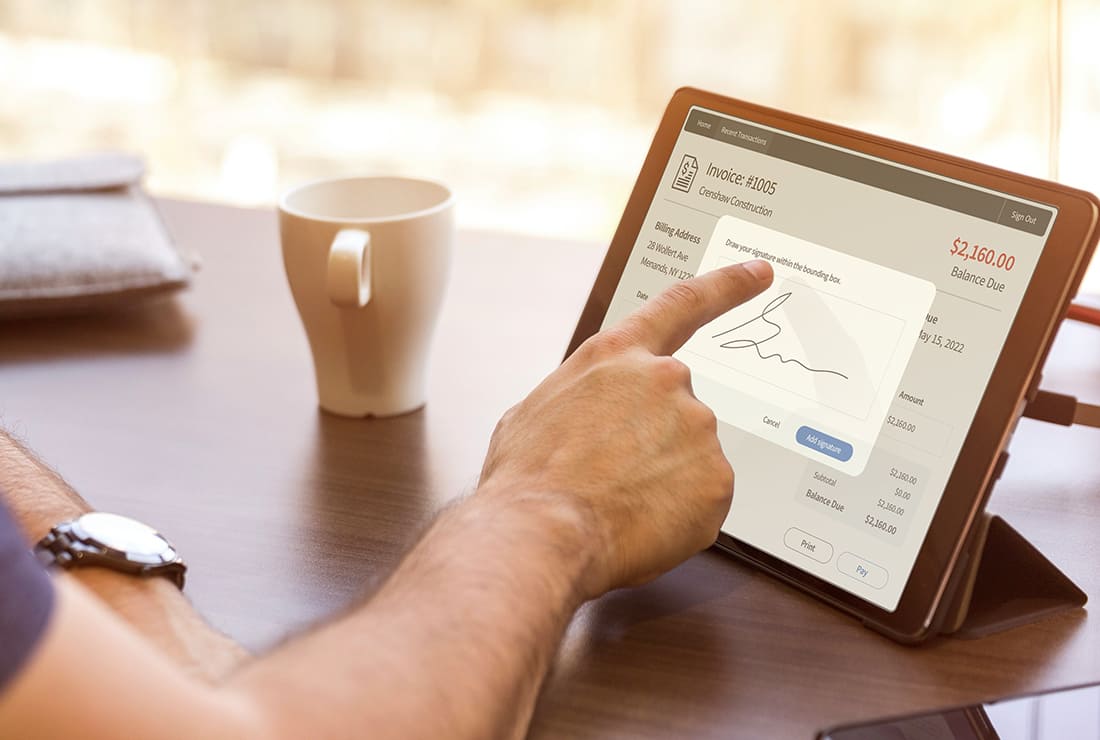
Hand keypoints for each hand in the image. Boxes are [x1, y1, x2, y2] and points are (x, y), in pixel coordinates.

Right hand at [478, 259, 773, 599]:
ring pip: (692, 457)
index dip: (727, 286)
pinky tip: (641, 520)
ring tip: (618, 502)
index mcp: (617, 356)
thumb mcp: (535, 412)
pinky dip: (680, 513)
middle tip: (615, 478)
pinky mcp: (717, 478)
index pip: (683, 304)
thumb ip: (582, 398)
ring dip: (664, 479)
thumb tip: (589, 416)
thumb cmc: (529, 478)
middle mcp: (665, 380)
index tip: (759, 273)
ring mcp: (697, 427)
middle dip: (655, 444)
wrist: (542, 532)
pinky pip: (704, 497)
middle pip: (678, 410)